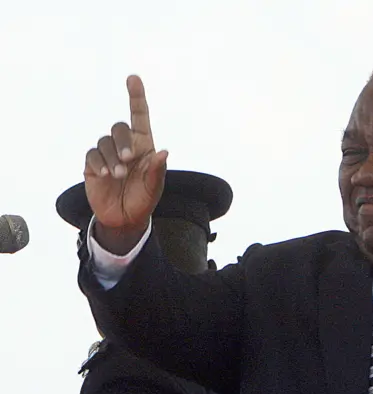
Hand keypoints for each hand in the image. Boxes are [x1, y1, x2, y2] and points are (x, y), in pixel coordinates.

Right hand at [84, 75, 167, 251]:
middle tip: (129, 159)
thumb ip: (158, 171)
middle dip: (123, 141)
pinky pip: (92, 155)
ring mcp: (108, 154)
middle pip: (120, 128)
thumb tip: (164, 152)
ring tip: (119, 176)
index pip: (140, 116)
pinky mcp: (93, 165)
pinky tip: (105, 176)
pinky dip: (99, 164)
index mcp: (144, 145)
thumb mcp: (155, 188)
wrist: (124, 218)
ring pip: (104, 141)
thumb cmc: (144, 199)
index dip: (136, 96)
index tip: (133, 79)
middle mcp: (126, 145)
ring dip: (112, 157)